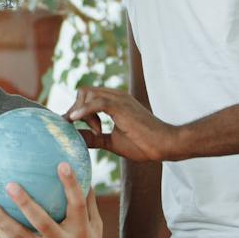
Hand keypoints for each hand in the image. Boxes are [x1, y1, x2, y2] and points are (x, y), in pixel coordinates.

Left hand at [0, 163, 106, 237]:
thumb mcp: (95, 231)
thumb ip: (88, 204)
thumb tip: (85, 173)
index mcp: (82, 232)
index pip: (78, 205)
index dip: (71, 185)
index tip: (62, 164)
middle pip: (43, 222)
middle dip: (25, 203)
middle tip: (9, 184)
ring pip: (21, 236)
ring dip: (1, 219)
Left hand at [67, 85, 182, 161]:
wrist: (165, 145)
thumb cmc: (143, 144)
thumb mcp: (111, 142)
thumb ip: (93, 138)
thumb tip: (74, 138)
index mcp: (114, 102)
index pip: (87, 96)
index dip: (77, 111)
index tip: (73, 127)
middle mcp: (115, 96)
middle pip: (84, 92)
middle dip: (76, 110)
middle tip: (82, 130)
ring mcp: (119, 99)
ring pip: (88, 94)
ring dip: (81, 113)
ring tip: (94, 132)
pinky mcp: (122, 106)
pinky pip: (97, 102)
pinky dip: (83, 111)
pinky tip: (75, 120)